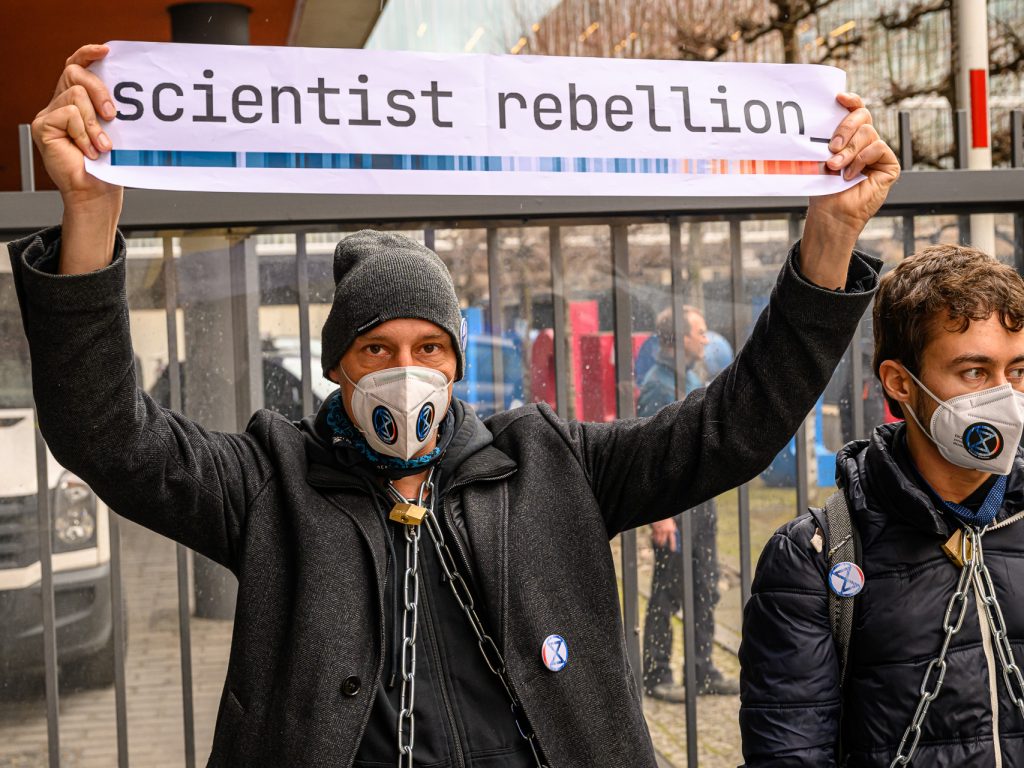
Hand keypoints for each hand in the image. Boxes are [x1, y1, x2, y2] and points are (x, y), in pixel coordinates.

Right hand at [32, 44, 122, 273]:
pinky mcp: (44, 126)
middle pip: (75, 74)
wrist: (98, 193)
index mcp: (80, 101)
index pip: (78, 66)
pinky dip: (84, 133)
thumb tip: (137, 93)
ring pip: (75, 97)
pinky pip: (68, 115)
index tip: (107, 50)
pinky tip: (89, 150)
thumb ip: (117, 110)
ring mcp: (51, 114)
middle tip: (113, 114)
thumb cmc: (111, 165)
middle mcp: (62, 103)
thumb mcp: (119, 131)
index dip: (88, 54)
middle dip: (99, 89)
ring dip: (95, 124)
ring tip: (103, 146)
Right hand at [650, 519, 677, 550]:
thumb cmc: (667, 519)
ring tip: (658, 543)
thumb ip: (673, 530)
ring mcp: (659, 530)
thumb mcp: (673, 525)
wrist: (662, 516)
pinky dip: (654, 538)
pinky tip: (654, 538)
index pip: (672, 540)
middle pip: (663, 541)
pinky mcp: (655, 529)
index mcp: (671, 530)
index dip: (673, 546)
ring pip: (658, 539)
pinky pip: (654, 536)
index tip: (673, 550)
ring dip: (658, 542)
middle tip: (662, 546)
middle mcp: (665, 531)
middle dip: (662, 544)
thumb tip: (673, 536)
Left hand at [800, 93, 899, 288]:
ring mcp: (878, 152)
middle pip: (862, 116)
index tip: (838, 97)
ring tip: (835, 167)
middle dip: (845, 128)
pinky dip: (861, 160)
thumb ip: (822, 140)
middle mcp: (865, 141)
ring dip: (848, 151)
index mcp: (849, 136)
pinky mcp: (889, 165)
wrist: (830, 213)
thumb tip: (810, 121)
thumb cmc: (822, 188)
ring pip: (868, 133)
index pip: (855, 109)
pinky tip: (849, 175)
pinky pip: (878, 148)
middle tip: (831, 147)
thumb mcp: (818, 158)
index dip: (850, 100)